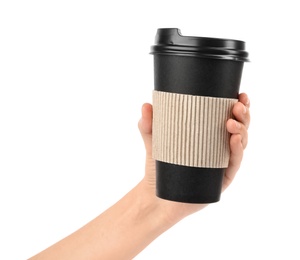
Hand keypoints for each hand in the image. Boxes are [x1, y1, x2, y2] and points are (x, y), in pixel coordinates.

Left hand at [138, 93, 249, 223]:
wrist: (157, 195)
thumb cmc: (159, 166)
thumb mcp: (154, 142)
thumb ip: (148, 125)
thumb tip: (146, 105)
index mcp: (208, 135)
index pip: (228, 116)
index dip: (238, 104)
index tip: (239, 94)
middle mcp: (219, 147)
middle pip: (239, 127)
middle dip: (243, 114)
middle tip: (237, 106)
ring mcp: (222, 163)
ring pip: (241, 144)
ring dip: (242, 130)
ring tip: (231, 122)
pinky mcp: (222, 178)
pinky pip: (234, 163)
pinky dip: (237, 151)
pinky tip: (235, 141)